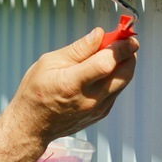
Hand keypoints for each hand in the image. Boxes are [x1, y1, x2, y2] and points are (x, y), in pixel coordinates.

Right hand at [11, 27, 137, 141]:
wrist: (32, 126)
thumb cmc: (35, 92)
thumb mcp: (48, 63)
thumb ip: (77, 49)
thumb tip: (99, 35)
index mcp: (73, 83)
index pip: (107, 63)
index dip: (120, 47)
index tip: (126, 36)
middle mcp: (90, 99)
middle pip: (124, 73)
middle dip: (129, 54)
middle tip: (124, 41)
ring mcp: (98, 109)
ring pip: (123, 82)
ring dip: (124, 65)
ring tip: (111, 53)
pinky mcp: (101, 114)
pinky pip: (116, 91)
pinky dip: (116, 77)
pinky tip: (103, 70)